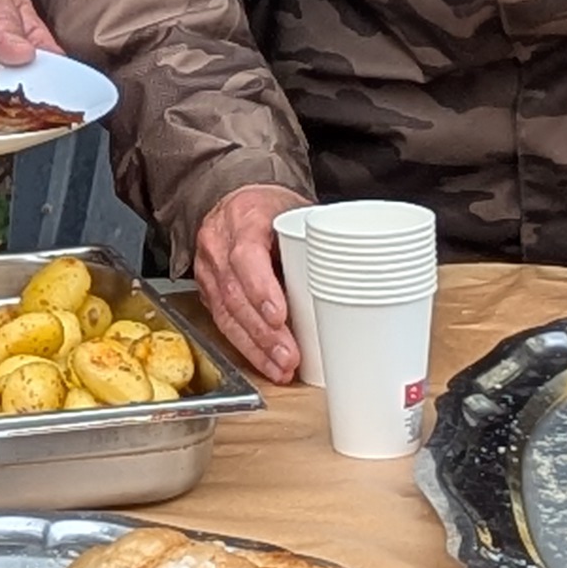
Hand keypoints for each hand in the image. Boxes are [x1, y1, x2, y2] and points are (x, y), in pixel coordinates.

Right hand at [193, 182, 310, 381]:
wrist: (237, 200)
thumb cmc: (271, 208)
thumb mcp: (295, 212)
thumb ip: (316, 240)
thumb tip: (359, 272)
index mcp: (244, 219)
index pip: (246, 256)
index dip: (260, 288)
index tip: (279, 315)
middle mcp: (219, 244)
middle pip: (235, 294)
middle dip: (263, 332)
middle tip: (288, 355)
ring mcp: (209, 268)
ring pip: (226, 314)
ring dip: (255, 347)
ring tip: (281, 367)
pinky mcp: (207, 289)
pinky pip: (222, 322)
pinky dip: (246, 346)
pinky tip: (265, 362)